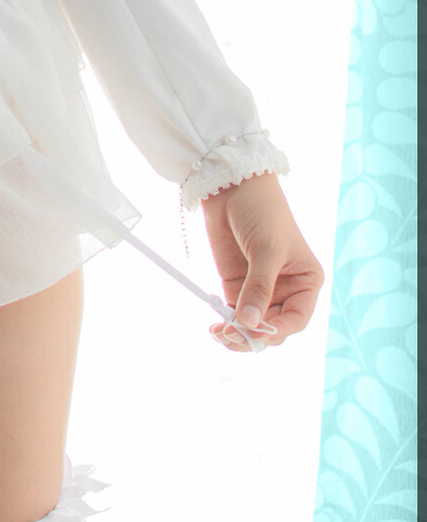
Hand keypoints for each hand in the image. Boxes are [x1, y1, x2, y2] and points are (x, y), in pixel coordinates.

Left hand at [201, 173, 323, 352]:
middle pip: (273, 327)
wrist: (232, 186)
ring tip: (220, 334)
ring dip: (237, 335)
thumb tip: (250, 324)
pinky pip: (234, 314)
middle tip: (231, 335)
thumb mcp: (266, 250)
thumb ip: (259, 288)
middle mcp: (286, 290)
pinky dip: (226, 323)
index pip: (297, 318)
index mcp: (306, 281)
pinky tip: (215, 326)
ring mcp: (260, 290)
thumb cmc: (262, 212)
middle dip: (253, 335)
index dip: (279, 331)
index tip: (257, 334)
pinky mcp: (236, 286)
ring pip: (252, 326)